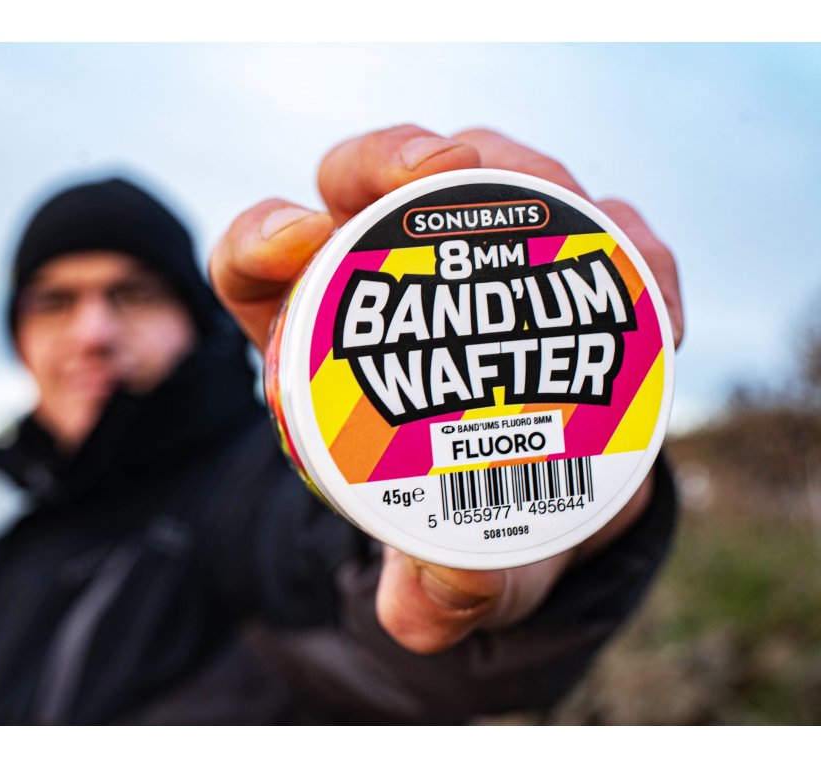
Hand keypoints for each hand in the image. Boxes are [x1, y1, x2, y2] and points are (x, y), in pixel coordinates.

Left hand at [211, 124, 682, 654]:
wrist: (555, 517)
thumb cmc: (475, 532)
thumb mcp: (452, 575)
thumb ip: (436, 594)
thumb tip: (435, 598)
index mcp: (320, 336)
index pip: (261, 259)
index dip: (266, 236)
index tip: (299, 243)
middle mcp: (391, 274)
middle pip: (361, 178)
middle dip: (391, 156)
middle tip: (445, 169)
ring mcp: (482, 255)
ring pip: (483, 168)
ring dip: (528, 177)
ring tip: (584, 236)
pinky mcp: (568, 257)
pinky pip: (597, 222)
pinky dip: (630, 247)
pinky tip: (657, 310)